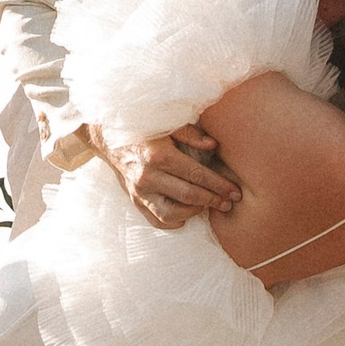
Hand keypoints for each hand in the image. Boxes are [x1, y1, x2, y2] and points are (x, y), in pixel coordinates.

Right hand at [96, 124, 239, 227]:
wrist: (109, 139)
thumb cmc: (144, 129)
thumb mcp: (167, 123)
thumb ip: (190, 134)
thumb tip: (213, 146)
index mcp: (158, 156)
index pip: (196, 175)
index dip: (219, 185)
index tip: (235, 191)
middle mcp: (147, 177)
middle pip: (188, 196)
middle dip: (213, 200)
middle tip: (229, 203)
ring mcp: (139, 192)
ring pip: (171, 214)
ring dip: (194, 212)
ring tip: (207, 205)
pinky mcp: (134, 201)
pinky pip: (157, 221)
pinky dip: (174, 222)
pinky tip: (186, 213)